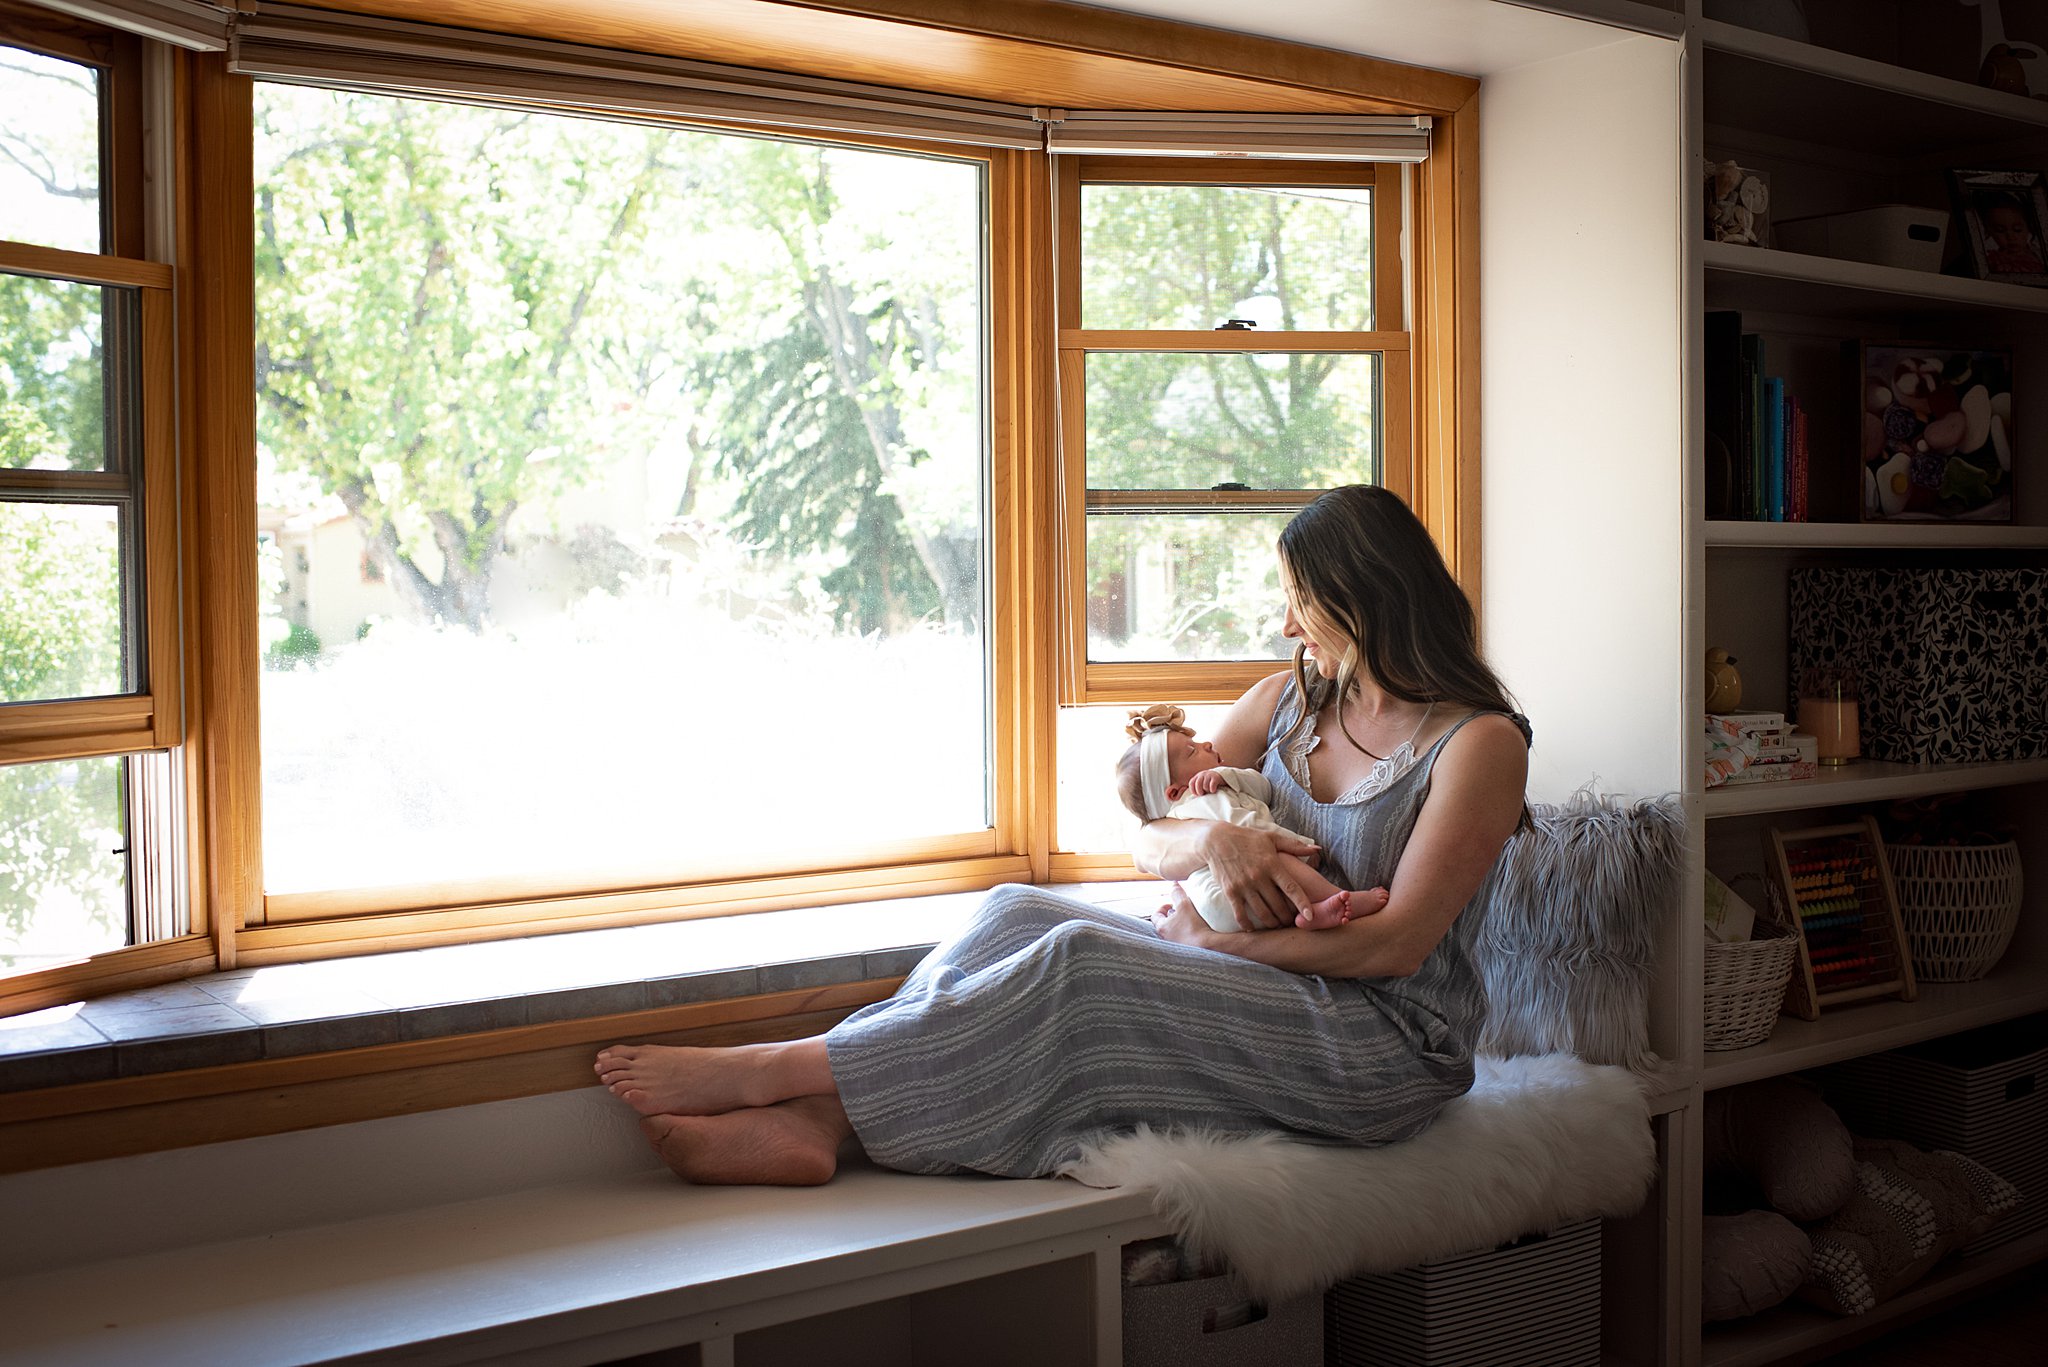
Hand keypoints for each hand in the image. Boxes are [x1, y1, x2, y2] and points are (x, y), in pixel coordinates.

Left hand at [1151, 885, 1214, 946]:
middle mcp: (1165, 938)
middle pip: (1165, 923)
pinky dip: (1187, 933)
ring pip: (1174, 931)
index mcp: (1161, 928)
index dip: (1163, 907)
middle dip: (1173, 915)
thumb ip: (1177, 893)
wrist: (1207, 946)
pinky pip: (1183, 939)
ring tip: (1190, 918)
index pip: (1155, 915)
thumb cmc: (1193, 926)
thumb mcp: (1184, 904)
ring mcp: (1175, 945)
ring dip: (1180, 924)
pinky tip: (1197, 929)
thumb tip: (1174, 884)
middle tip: (1182, 910)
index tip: (1173, 903)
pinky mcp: (1185, 950)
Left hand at [1187, 769, 1224, 796]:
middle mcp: (1202, 774)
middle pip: (1198, 784)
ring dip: (1207, 790)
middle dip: (1199, 791)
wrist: (1222, 776)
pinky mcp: (1216, 777)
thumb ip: (1197, 786)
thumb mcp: (1202, 782)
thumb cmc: (1210, 782)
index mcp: (1198, 776)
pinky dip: (1212, 790)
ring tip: (1209, 791)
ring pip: (1205, 786)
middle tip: (1203, 794)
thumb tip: (1191, 796)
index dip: (1193, 790)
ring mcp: (1209, 775)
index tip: (1196, 794)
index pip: (1191, 783)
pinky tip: (1214, 790)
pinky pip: (1212, 786)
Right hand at [1197, 823, 1321, 930]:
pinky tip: (1253, 929)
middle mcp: (1259, 877)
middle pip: (1278, 905)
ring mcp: (1244, 885)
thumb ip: (1295, 846)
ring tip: (1277, 925)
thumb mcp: (1272, 837)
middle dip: (1287, 917)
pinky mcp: (1230, 892)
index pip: (1291, 888)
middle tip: (1292, 921)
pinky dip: (1248, 925)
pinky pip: (1240, 914)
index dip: (1302, 904)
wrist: (1216, 840)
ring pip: (1262, 913)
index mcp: (1272, 864)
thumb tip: (1317, 849)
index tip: (1310, 916)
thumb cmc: (1247, 838)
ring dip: (1272, 923)